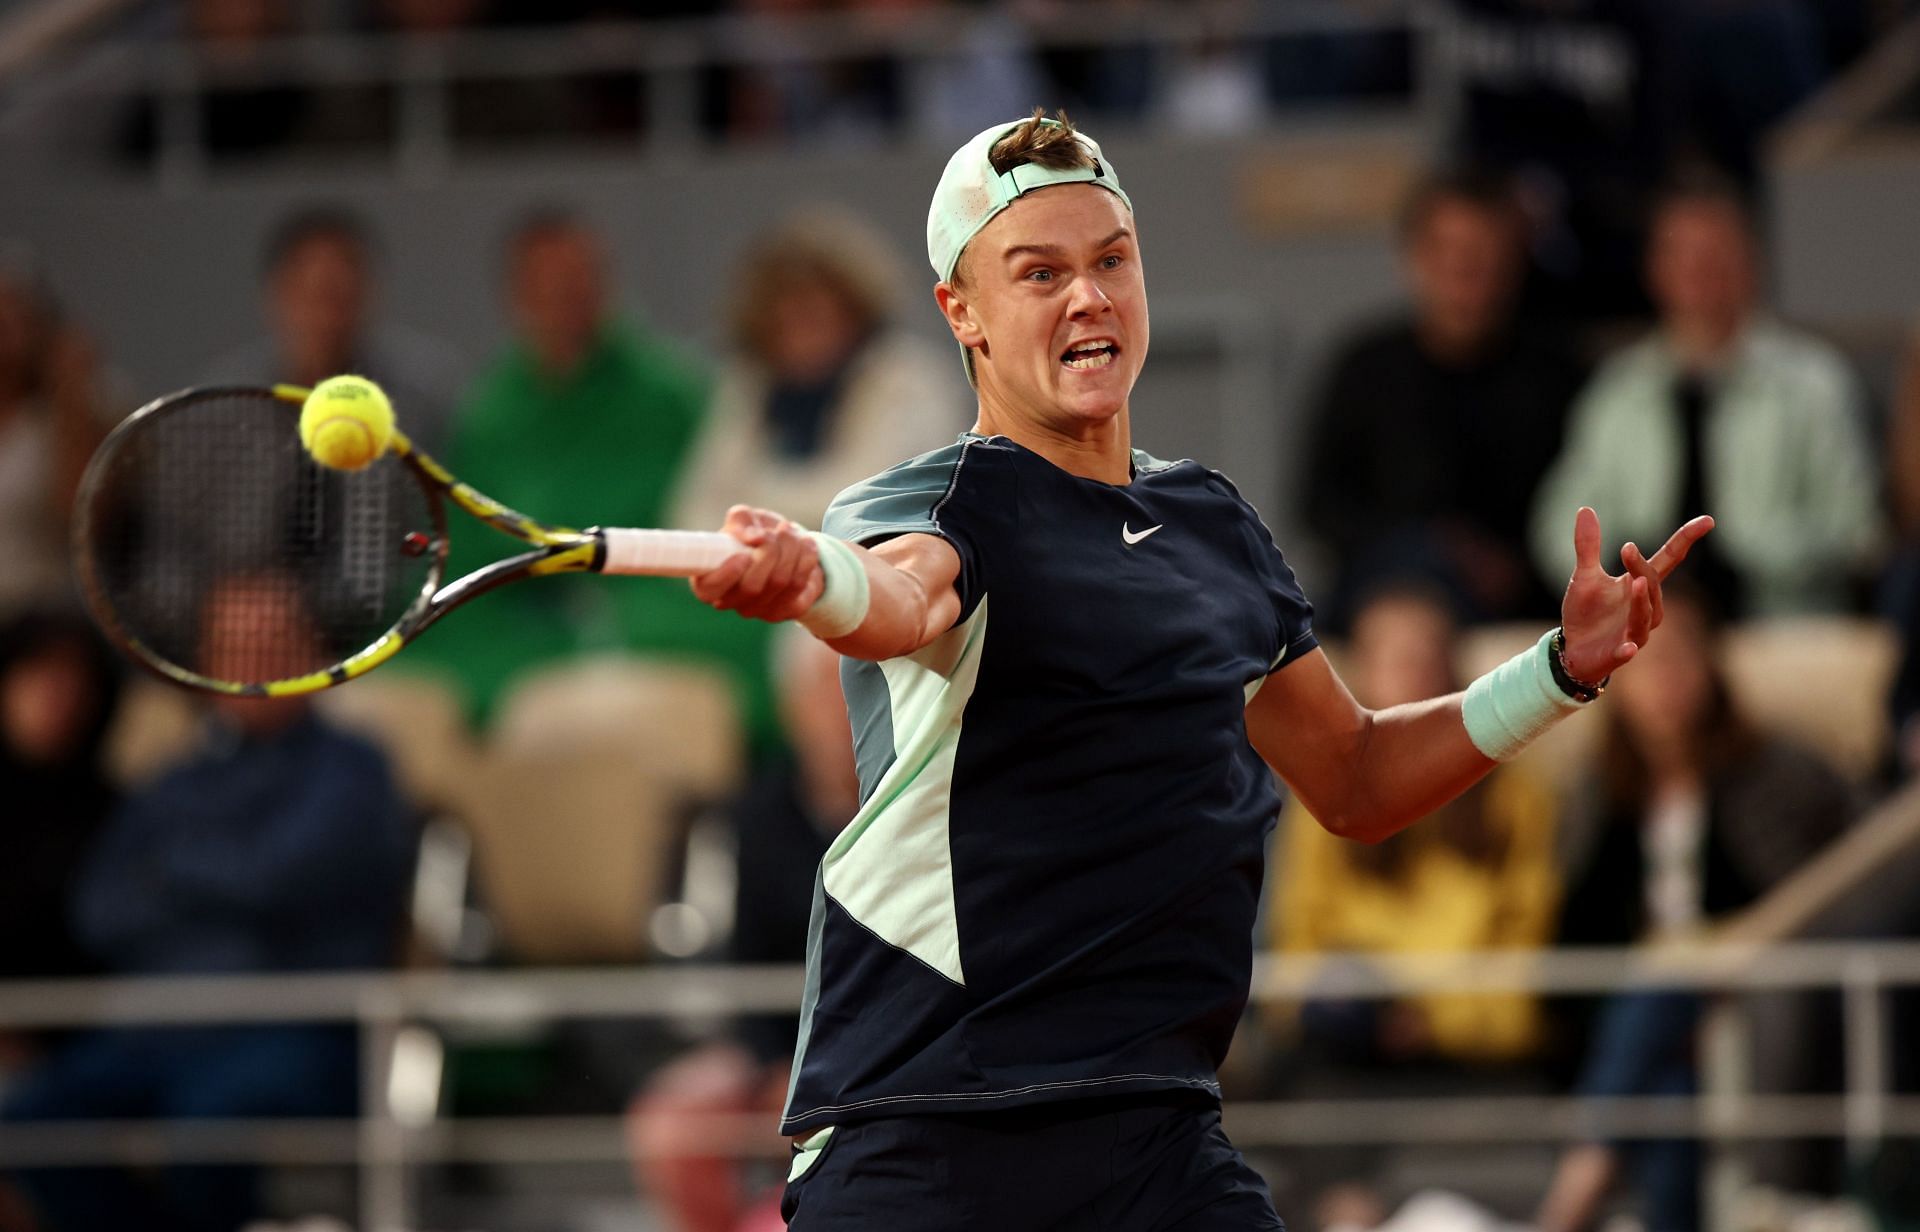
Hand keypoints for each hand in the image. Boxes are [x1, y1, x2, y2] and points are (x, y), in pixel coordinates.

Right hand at [689, 505, 823, 622]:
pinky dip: (807, 559)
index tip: (744, 555)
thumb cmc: (756, 532)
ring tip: (791, 531)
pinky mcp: (786, 611)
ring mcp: (759, 610)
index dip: (726, 575)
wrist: (788, 547)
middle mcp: (732, 601)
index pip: (709, 590)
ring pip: (780, 583)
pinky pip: (800, 587)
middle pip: (752, 587)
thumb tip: (753, 538)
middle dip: (771, 551)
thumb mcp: (745, 519)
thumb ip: (741, 520)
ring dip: (792, 550)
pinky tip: (806, 545)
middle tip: (779, 530)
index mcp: (710, 579)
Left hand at [1558, 506, 1713, 683]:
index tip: (1707, 521)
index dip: (1686, 540)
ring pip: (1647, 617)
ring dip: (1643, 602)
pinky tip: (1628, 648)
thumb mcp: (1583, 575)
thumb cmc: (1586, 612)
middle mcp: (1645, 608)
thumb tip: (1585, 509)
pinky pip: (1628, 651)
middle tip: (1627, 548)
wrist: (1573, 649)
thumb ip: (1588, 546)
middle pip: (1654, 586)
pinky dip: (1628, 649)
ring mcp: (1634, 632)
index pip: (1669, 560)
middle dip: (1642, 568)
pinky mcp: (1618, 653)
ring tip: (1636, 583)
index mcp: (1639, 585)